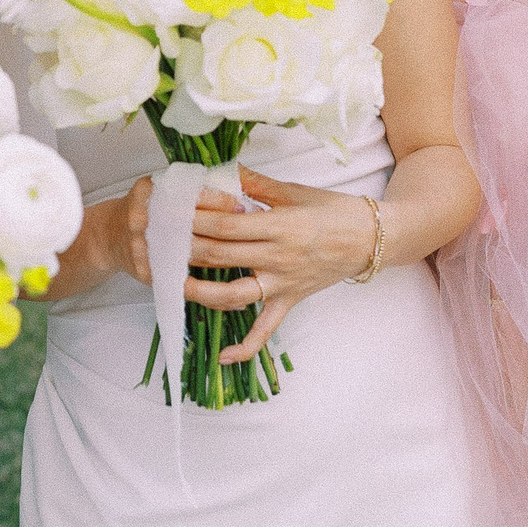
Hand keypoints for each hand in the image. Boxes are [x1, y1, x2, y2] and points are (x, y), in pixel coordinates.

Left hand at [179, 167, 385, 363]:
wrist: (373, 239)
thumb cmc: (335, 210)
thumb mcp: (296, 191)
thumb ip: (256, 184)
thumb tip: (223, 169)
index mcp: (279, 226)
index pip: (226, 225)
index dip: (194, 220)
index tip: (169, 212)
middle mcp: (278, 258)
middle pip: (221, 256)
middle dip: (185, 249)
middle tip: (155, 242)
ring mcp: (283, 284)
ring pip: (234, 295)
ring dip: (199, 292)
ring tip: (171, 284)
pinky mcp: (290, 301)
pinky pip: (265, 330)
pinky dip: (245, 348)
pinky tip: (221, 357)